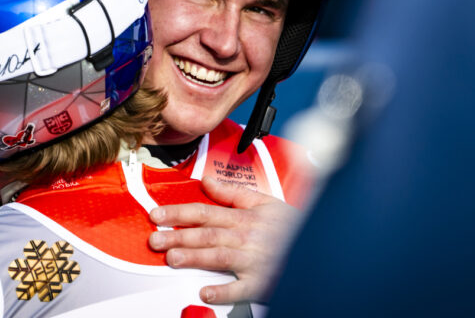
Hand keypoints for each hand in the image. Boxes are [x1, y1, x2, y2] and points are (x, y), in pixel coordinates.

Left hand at [148, 175, 301, 304]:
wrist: (320, 247)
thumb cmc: (291, 225)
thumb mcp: (265, 201)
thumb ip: (232, 192)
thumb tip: (206, 182)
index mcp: (244, 217)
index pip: (205, 211)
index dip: (180, 212)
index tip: (158, 214)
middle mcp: (246, 237)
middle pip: (207, 234)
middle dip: (179, 236)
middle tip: (154, 239)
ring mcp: (253, 260)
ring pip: (219, 257)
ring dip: (195, 258)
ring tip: (172, 259)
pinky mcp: (262, 282)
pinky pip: (241, 288)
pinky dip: (224, 291)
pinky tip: (206, 292)